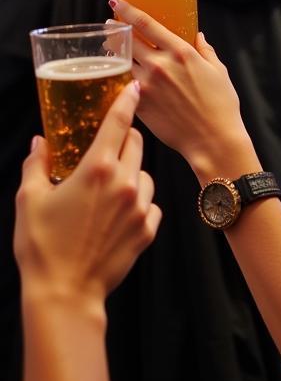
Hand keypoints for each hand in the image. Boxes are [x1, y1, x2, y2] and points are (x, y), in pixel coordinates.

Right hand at [14, 83, 160, 309]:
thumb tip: (40, 143)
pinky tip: (118, 214)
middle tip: (109, 146)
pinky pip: (151, 204)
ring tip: (107, 190)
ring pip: (145, 174)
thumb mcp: (29, 200)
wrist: (65, 292)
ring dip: (131, 174)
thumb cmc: (41, 246)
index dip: (127, 102)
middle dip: (125, 139)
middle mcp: (124, 183)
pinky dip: (138, 203)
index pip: (118, 124)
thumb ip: (36, 165)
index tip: (135, 89)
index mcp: (96, 169)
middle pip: (136, 145)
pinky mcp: (149, 228)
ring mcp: (140, 206)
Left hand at [109, 0, 258, 182]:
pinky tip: (121, 78)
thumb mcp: (219, 72)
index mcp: (181, 53)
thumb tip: (198, 37)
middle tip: (111, 27)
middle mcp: (160, 65)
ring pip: (121, 63)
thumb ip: (206, 51)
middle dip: (116, 31)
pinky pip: (122, 86)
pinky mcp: (139, 105)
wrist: (212, 139)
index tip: (116, 1)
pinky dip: (120, 78)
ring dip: (115, 55)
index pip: (146, 24)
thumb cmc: (221, 106)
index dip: (128, 10)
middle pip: (127, 41)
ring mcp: (146, 86)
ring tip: (114, 52)